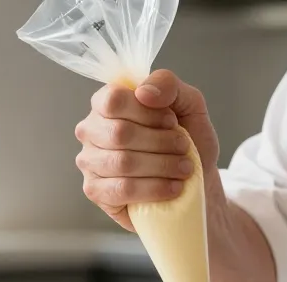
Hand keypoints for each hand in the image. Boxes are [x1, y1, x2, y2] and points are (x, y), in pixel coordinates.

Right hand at [74, 70, 221, 230]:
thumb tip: (143, 92)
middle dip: (161, 142)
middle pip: (119, 133)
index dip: (148, 112)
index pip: (114, 100)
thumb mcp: (188, 103)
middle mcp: (91, 130)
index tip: (172, 122)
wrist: (196, 180)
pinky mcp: (96, 191)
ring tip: (184, 168)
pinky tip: (173, 188)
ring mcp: (89, 161)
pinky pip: (122, 190)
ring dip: (162, 166)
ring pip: (122, 163)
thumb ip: (168, 84)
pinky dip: (154, 189)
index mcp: (107, 102)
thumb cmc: (188, 140)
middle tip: (184, 148)